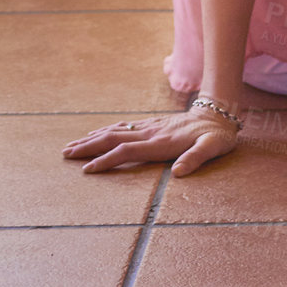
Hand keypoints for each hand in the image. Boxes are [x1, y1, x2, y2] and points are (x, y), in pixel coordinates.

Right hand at [62, 108, 238, 176]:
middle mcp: (151, 133)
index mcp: (161, 142)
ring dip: (93, 138)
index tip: (86, 170)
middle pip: (114, 138)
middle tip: (65, 154)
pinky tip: (97, 133)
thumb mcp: (213, 147)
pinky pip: (125, 126)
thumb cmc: (217, 135)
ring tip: (72, 145)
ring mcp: (151, 127)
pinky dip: (107, 130)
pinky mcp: (153, 124)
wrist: (220, 113)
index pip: (127, 151)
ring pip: (116, 131)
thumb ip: (196, 158)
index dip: (107, 160)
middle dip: (89, 147)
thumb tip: (179, 172)